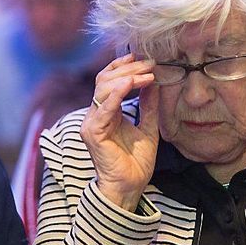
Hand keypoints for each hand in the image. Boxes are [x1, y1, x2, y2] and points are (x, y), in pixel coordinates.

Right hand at [81, 53, 158, 210]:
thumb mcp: (148, 127)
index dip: (122, 66)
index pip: (107, 80)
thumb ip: (148, 106)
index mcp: (106, 112)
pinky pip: (104, 107)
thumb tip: (154, 83)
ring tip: (147, 73)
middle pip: (105, 79)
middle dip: (128, 68)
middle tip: (150, 64)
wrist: (129, 186)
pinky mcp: (93, 132)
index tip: (142, 58)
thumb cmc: (136, 162)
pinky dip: (117, 93)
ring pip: (103, 88)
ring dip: (127, 77)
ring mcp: (91, 123)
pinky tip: (131, 83)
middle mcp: (95, 115)